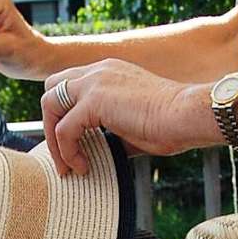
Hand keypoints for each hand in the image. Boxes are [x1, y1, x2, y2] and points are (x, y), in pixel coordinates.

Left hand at [41, 59, 217, 175]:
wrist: (188, 116)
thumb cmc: (171, 124)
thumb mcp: (133, 126)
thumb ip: (111, 133)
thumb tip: (99, 152)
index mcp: (107, 72)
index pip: (69, 85)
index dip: (63, 113)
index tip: (71, 144)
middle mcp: (98, 71)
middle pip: (51, 88)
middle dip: (50, 122)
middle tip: (62, 155)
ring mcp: (94, 82)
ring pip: (49, 105)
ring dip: (53, 140)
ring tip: (67, 167)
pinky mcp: (95, 100)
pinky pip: (64, 129)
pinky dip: (67, 152)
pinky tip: (83, 166)